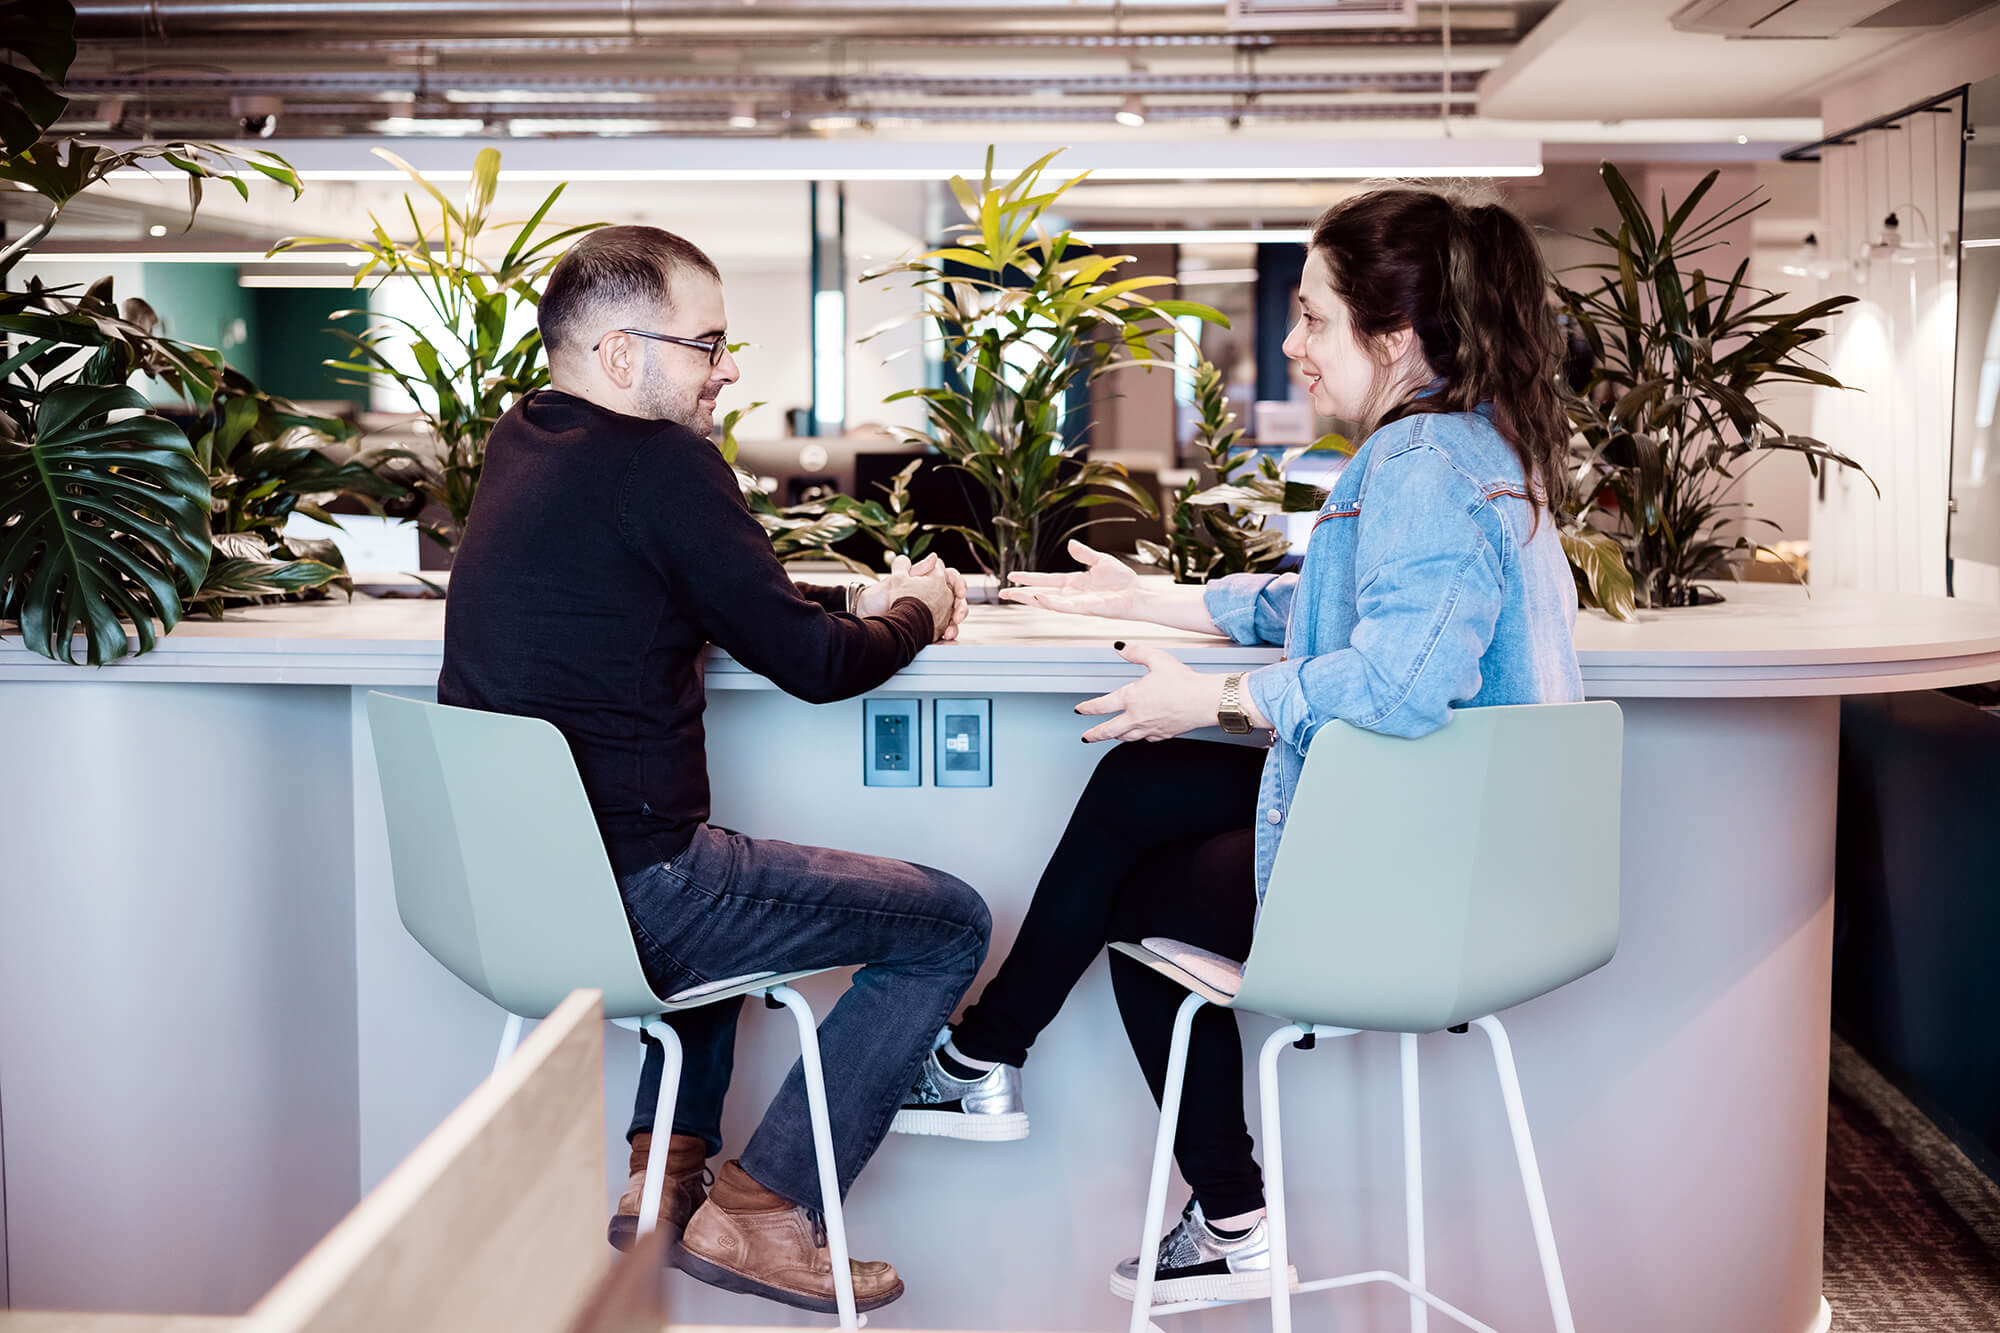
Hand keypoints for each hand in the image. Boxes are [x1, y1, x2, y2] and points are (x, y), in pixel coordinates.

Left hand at [859, 553, 964, 642]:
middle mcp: (932, 596)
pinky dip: (948, 633)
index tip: (959, 592)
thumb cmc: (878, 597)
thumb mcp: (897, 581)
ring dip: (955, 623)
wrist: (865, 616)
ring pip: (953, 616)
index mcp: (927, 581)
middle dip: (960, 607)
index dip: (958, 584)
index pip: (951, 579)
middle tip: (957, 615)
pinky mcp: (928, 628)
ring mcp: (931, 612)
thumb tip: (934, 558)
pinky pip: (944, 630)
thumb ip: (917, 570)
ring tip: (949, 631)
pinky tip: (945, 636)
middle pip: (956, 599)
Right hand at [1000, 540, 1136, 618]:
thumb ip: (1084, 554)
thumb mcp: (1101, 561)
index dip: (1029, 578)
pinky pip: (1063, 606)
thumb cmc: (1123, 581)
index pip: (1046, 580)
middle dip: (1021, 593)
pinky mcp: (1085, 608)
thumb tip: (1070, 544)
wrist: (1138, 595)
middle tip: (1002, 592)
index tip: (1012, 576)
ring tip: (1012, 595)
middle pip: (1041, 593)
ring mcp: (1077, 603)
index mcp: (1074, 582)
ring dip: (1029, 598)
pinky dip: (1050, 602)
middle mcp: (1072, 594)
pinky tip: (1037, 597)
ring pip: (1047, 601)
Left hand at [1076, 642, 1228, 742]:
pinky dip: (1139, 737)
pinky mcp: (1164, 734)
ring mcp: (1150, 728)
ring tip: (1111, 736)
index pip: (1102, 706)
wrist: (1205, 701)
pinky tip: (1140, 734)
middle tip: (1086, 736)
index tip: (1080, 710)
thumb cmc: (1184, 682)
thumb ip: (1136, 653)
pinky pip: (1146, 738)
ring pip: (1126, 737)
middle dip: (1095, 734)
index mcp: (1132, 698)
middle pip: (1109, 730)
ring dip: (1116, 737)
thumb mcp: (1157, 659)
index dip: (1088, 708)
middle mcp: (1137, 717)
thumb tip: (1120, 647)